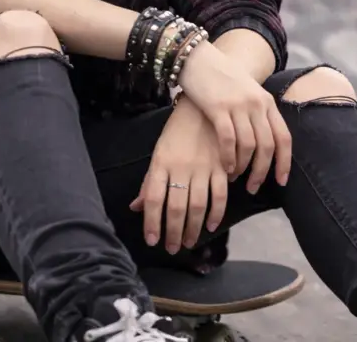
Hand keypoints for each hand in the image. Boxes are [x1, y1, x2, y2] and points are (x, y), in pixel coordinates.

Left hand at [130, 99, 227, 253]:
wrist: (201, 108)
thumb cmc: (176, 133)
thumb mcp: (159, 154)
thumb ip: (149, 182)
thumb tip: (136, 207)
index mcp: (161, 164)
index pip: (153, 199)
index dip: (152, 222)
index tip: (152, 241)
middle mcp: (180, 168)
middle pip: (175, 207)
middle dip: (172, 232)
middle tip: (170, 248)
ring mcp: (202, 168)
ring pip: (197, 205)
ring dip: (192, 228)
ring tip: (187, 243)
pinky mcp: (220, 167)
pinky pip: (220, 195)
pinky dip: (216, 214)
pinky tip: (211, 226)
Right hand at [174, 42, 290, 193]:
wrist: (198, 57)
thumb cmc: (221, 79)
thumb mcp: (247, 93)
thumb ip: (257, 114)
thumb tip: (262, 146)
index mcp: (267, 102)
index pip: (284, 137)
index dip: (285, 162)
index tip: (281, 182)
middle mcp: (257, 104)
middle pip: (268, 145)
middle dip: (262, 171)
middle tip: (254, 188)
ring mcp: (238, 105)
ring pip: (249, 145)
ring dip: (244, 167)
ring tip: (236, 178)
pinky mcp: (218, 107)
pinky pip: (228, 139)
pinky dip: (228, 157)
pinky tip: (225, 167)